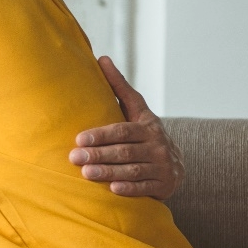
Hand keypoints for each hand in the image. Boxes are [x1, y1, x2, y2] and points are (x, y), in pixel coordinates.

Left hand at [70, 56, 184, 199]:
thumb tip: (101, 58)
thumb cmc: (144, 134)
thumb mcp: (136, 111)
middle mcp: (158, 145)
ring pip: (133, 170)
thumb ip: (119, 88)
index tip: (79, 139)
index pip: (123, 129)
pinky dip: (129, 188)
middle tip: (74, 157)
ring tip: (86, 173)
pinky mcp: (165, 185)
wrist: (174, 166)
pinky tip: (112, 189)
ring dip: (109, 172)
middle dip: (99, 154)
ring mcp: (163, 166)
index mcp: (148, 125)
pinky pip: (145, 188)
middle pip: (125, 150)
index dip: (101, 134)